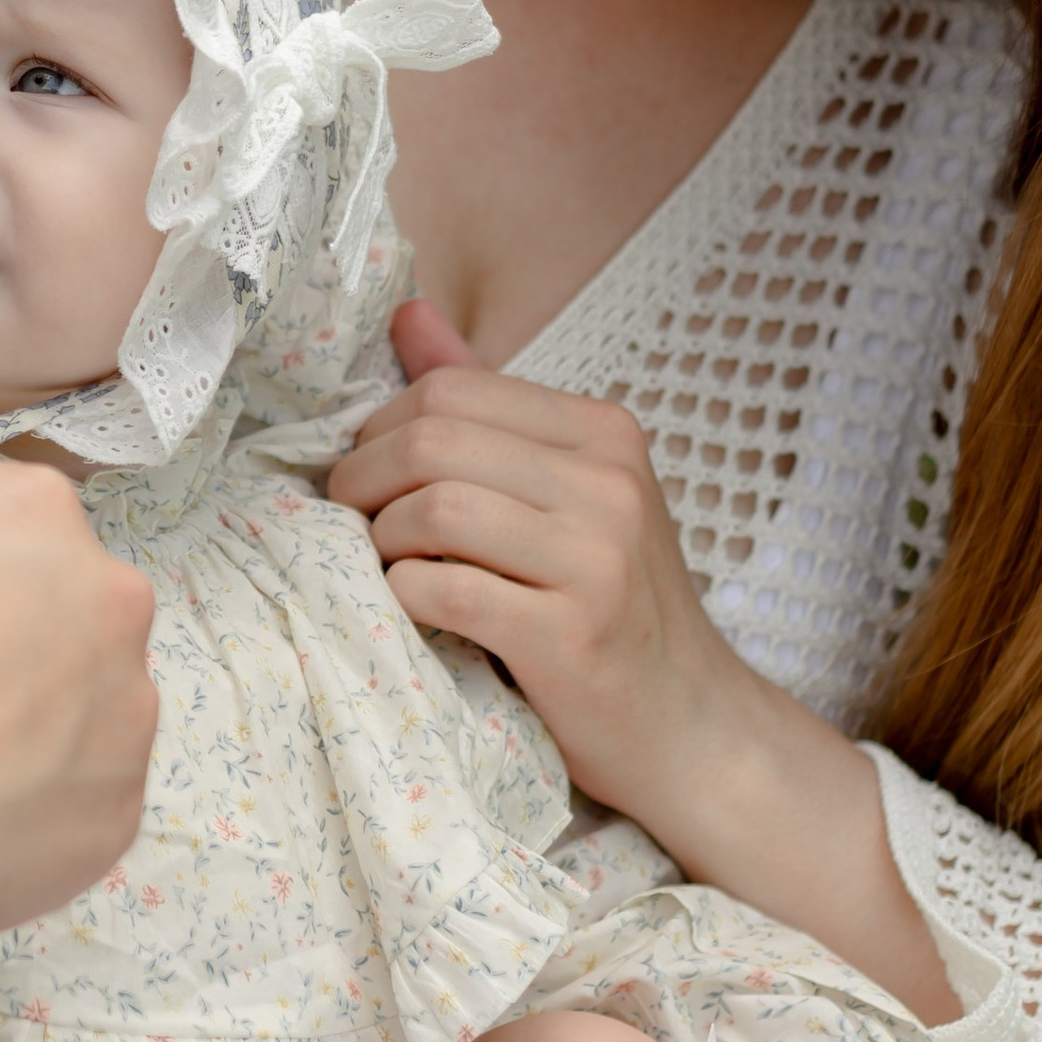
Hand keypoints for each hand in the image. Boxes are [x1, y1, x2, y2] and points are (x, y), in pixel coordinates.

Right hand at [0, 451, 159, 954]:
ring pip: (86, 699)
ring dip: (34, 720)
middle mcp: (106, 592)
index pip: (2, 513)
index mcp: (28, 508)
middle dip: (12, 636)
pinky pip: (83, 792)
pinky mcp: (125, 802)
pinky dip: (37, 804)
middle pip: (66, 601)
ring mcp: (129, 703)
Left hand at [328, 296, 745, 823]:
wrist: (690, 726)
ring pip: (434, 508)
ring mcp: (596, 558)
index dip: (379, 427)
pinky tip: (414, 609)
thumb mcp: (565, 491)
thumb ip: (485, 405)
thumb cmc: (610, 606)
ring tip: (387, 566)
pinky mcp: (572, 635)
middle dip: (363, 479)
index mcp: (603, 433)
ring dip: (382, 540)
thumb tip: (407, 315)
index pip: (451, 388)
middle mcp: (608, 483)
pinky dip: (405, 595)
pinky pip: (446, 589)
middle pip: (432, 440)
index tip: (364, 475)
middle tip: (350, 521)